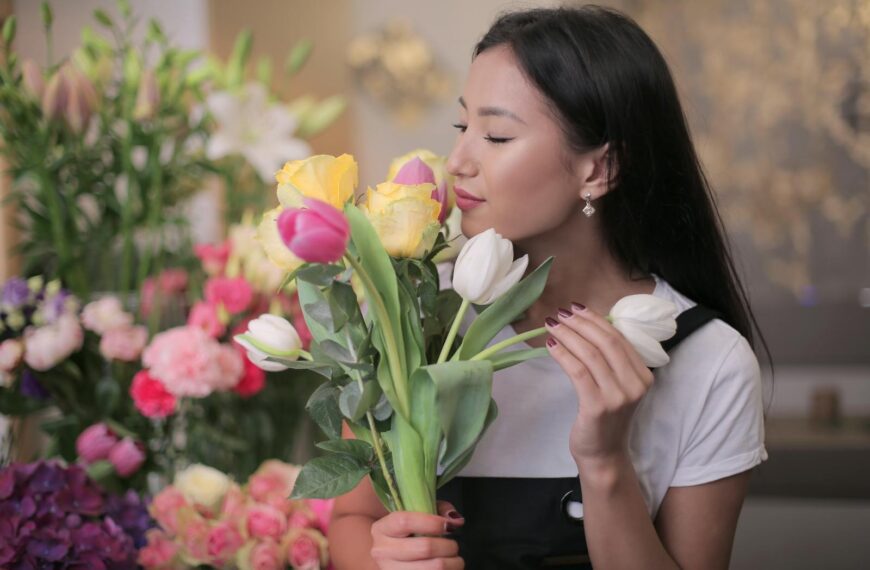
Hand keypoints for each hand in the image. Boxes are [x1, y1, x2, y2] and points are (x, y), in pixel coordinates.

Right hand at [370, 500, 464, 568]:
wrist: (388, 556)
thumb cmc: (405, 533)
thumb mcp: (415, 514)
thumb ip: (437, 510)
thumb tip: (456, 520)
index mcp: (382, 529)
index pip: (405, 522)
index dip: (432, 523)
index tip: (448, 526)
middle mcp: (382, 552)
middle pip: (424, 548)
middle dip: (448, 546)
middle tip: (454, 546)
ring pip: (432, 568)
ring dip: (452, 564)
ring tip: (454, 560)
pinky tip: (448, 569)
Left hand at [545, 303, 654, 465]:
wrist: (604, 455)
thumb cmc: (607, 418)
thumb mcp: (617, 387)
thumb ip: (611, 361)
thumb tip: (587, 326)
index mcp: (643, 376)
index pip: (619, 338)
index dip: (596, 320)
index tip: (576, 308)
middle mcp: (635, 384)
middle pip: (605, 342)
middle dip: (580, 323)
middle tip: (560, 313)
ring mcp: (618, 396)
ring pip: (590, 354)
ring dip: (568, 335)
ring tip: (551, 325)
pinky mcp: (597, 405)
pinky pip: (578, 371)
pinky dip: (563, 354)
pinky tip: (551, 345)